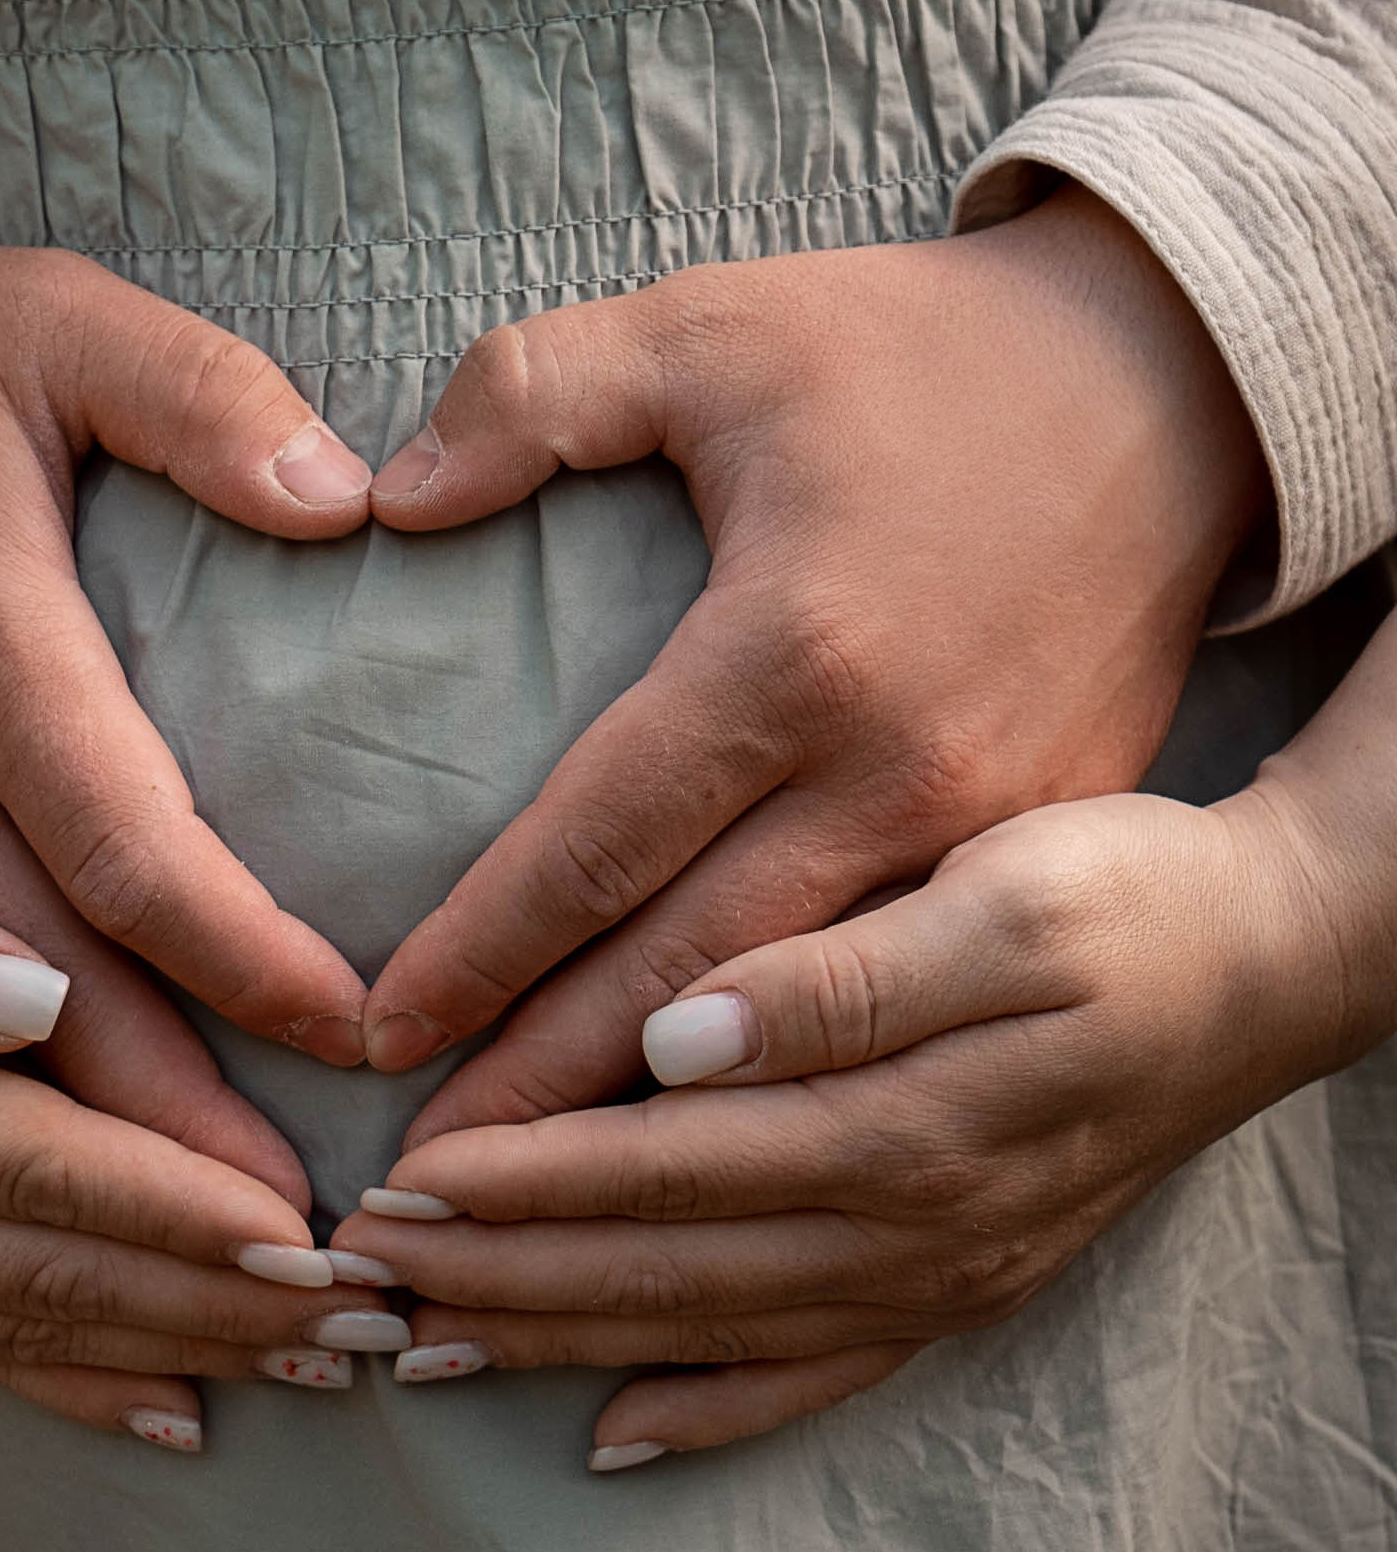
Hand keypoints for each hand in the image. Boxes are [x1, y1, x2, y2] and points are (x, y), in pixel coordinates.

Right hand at [0, 188, 377, 1200]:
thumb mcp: (40, 315)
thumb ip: (198, 396)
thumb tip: (345, 495)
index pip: (131, 849)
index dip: (250, 956)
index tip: (359, 1032)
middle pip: (49, 1008)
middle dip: (179, 1144)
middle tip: (310, 1250)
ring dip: (87, 1186)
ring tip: (223, 1286)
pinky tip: (53, 1236)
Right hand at [0, 762, 396, 1445]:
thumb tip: (37, 995)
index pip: (48, 1168)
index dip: (186, 1209)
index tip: (314, 1238)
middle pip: (64, 1270)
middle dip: (228, 1304)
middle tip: (376, 1325)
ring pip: (33, 1324)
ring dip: (184, 1350)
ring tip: (323, 1374)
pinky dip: (80, 1384)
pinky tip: (175, 1413)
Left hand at [333, 768, 1395, 1464]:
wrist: (1281, 961)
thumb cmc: (1136, 894)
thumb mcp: (1007, 897)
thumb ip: (841, 979)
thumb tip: (675, 1036)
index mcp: (899, 1119)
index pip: (658, 1163)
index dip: (517, 1181)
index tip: (391, 1183)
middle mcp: (909, 1225)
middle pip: (662, 1266)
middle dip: (496, 1278)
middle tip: (354, 1286)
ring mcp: (938, 1271)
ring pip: (711, 1328)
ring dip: (563, 1346)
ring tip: (428, 1356)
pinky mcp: (964, 1284)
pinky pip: (816, 1374)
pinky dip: (710, 1411)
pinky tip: (617, 1435)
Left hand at [360, 190, 1269, 1130]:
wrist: (1173, 379)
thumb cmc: (920, 348)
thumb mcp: (713, 326)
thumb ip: (530, 394)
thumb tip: (380, 498)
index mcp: (793, 653)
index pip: (597, 846)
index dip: (479, 952)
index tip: (378, 1036)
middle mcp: (896, 777)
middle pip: (685, 985)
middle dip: (546, 1102)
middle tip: (428, 1197)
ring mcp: (985, 835)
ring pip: (796, 1039)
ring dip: (661, 1140)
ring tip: (538, 1225)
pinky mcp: (1040, 855)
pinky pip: (905, 1024)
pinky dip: (804, 1111)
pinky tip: (719, 1186)